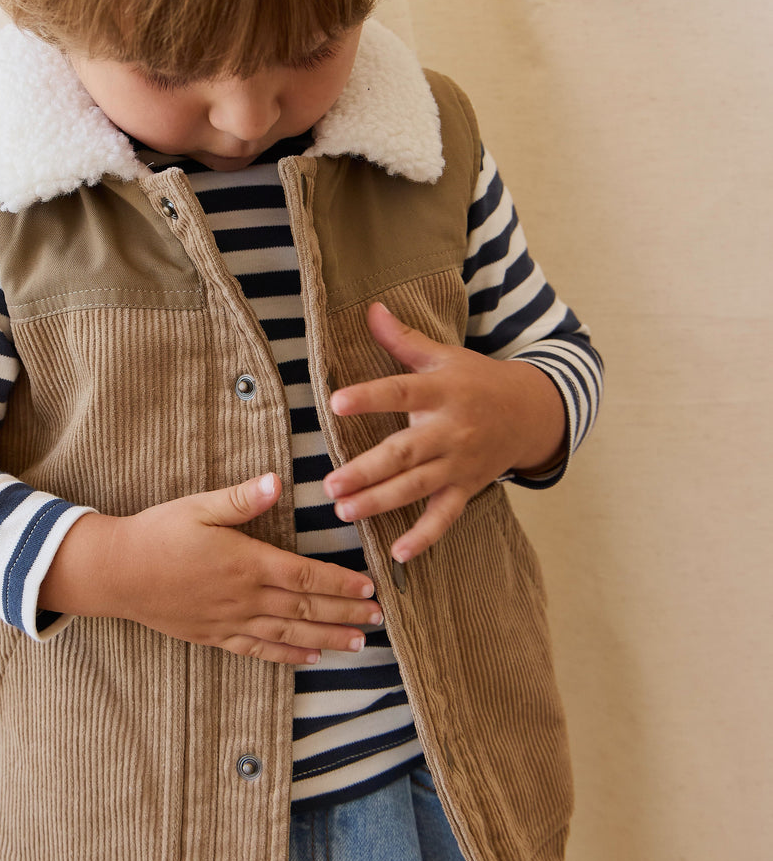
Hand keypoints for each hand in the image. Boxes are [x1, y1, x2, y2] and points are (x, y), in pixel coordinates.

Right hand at [38, 472, 382, 664]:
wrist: (116, 573)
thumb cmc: (157, 533)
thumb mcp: (198, 507)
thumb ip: (241, 499)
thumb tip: (277, 482)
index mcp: (246, 562)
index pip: (305, 577)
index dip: (340, 584)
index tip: (370, 588)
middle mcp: (244, 597)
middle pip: (306, 610)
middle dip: (346, 614)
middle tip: (379, 620)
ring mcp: (230, 621)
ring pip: (290, 636)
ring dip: (328, 639)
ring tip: (359, 644)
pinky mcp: (215, 636)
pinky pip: (259, 650)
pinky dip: (289, 656)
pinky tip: (311, 657)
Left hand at [322, 302, 565, 561]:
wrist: (529, 412)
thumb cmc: (476, 380)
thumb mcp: (444, 355)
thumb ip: (403, 339)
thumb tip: (370, 308)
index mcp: (441, 391)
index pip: (401, 392)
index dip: (370, 397)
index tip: (336, 402)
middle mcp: (450, 430)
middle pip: (404, 452)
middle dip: (367, 470)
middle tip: (330, 484)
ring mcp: (459, 463)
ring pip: (417, 486)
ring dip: (380, 501)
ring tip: (343, 511)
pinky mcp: (466, 488)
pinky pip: (445, 516)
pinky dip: (424, 536)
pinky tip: (398, 553)